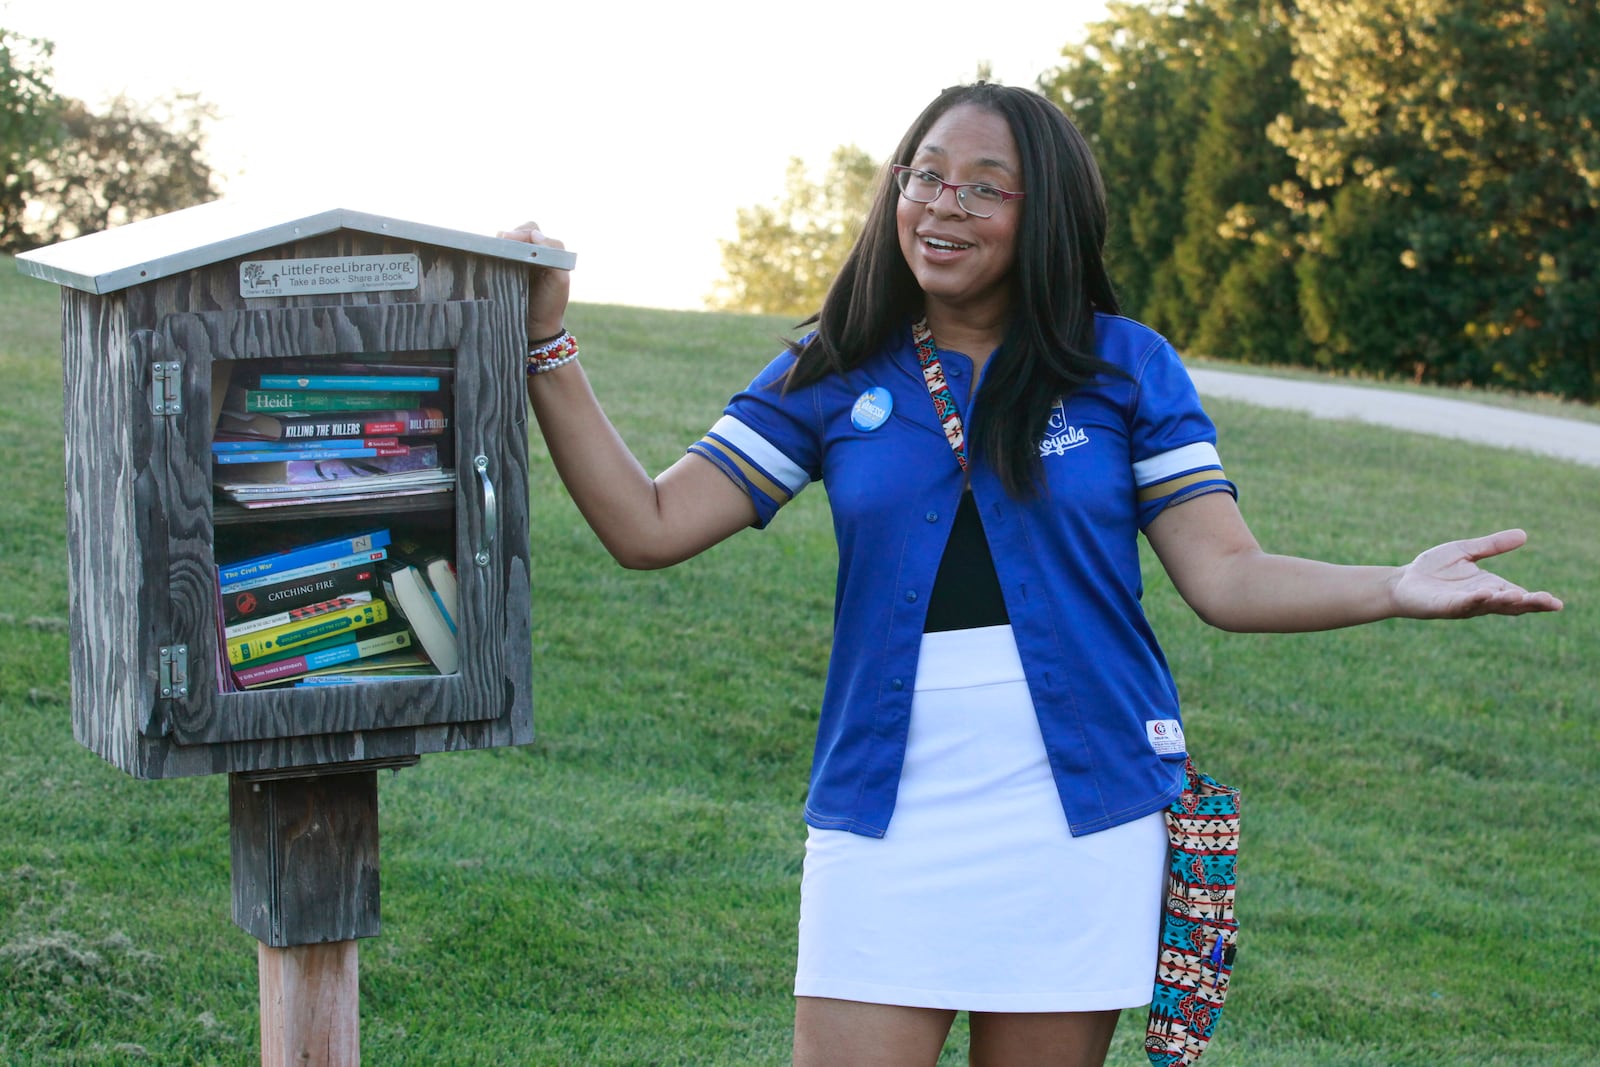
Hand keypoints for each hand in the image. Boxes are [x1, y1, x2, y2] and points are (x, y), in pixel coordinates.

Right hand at [497, 220, 569, 341]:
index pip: (532, 230)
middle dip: (509, 236)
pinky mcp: (500, 271)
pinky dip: (489, 254)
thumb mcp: (559, 280)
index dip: (521, 233)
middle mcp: (530, 254)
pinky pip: (492, 255)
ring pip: (503, 242)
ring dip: (498, 244)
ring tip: (493, 252)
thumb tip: (535, 235)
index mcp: (545, 253)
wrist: (535, 330)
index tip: (510, 240)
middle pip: (517, 232)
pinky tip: (487, 259)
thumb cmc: (549, 305)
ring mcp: (514, 262)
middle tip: (500, 244)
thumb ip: (555, 254)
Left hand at [1391, 529, 1564, 618]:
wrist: (1402, 580)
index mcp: (1491, 587)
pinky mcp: (1444, 606)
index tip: (1557, 603)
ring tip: (1520, 595)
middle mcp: (1481, 599)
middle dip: (1530, 604)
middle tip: (1551, 603)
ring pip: (1489, 606)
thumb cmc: (1434, 568)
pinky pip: (1461, 604)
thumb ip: (1492, 545)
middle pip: (1511, 605)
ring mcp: (1464, 605)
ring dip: (1504, 601)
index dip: (1537, 600)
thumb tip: (1524, 534)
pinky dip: (1474, 600)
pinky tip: (1485, 594)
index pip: (1520, 596)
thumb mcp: (1466, 552)